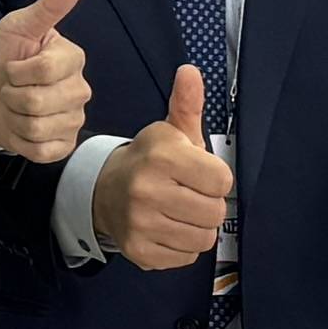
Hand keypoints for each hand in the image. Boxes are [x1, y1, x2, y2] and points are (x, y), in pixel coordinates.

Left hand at [0, 0, 93, 165]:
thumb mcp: (18, 26)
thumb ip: (49, 5)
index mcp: (72, 59)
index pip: (45, 70)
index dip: (17, 71)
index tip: (13, 66)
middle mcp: (79, 90)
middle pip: (40, 102)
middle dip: (12, 95)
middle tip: (11, 87)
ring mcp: (72, 120)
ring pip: (38, 128)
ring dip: (14, 118)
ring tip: (14, 106)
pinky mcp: (61, 145)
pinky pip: (41, 151)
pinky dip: (21, 140)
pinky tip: (20, 126)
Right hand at [97, 67, 236, 269]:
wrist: (104, 190)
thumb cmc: (150, 161)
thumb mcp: (169, 131)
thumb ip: (187, 104)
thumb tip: (190, 71)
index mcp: (162, 157)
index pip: (223, 180)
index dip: (215, 178)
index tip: (198, 173)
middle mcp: (148, 191)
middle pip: (216, 212)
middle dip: (208, 204)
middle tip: (189, 194)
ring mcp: (141, 224)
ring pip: (204, 238)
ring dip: (197, 226)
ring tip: (179, 212)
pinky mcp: (139, 252)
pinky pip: (187, 257)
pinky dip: (183, 246)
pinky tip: (168, 228)